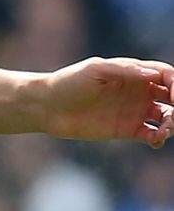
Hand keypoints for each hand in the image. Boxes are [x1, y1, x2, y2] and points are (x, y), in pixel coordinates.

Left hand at [42, 57, 173, 147]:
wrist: (48, 106)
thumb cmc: (69, 82)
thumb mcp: (94, 70)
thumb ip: (124, 70)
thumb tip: (153, 74)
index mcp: (132, 72)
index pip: (166, 74)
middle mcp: (137, 90)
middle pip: (172, 96)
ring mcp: (134, 110)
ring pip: (167, 117)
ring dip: (173, 124)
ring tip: (164, 131)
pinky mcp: (127, 129)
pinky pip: (153, 134)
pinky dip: (160, 138)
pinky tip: (154, 139)